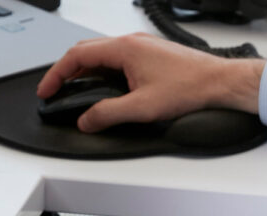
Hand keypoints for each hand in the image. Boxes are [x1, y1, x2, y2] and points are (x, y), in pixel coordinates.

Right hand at [36, 33, 265, 132]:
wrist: (220, 82)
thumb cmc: (190, 87)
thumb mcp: (141, 108)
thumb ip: (107, 114)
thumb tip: (85, 120)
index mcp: (124, 49)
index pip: (77, 56)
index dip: (56, 74)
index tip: (47, 90)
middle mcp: (131, 43)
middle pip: (84, 51)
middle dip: (64, 71)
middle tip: (54, 90)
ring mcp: (140, 47)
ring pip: (99, 55)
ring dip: (82, 72)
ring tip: (72, 91)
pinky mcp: (148, 55)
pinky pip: (113, 59)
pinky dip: (98, 72)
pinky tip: (100, 88)